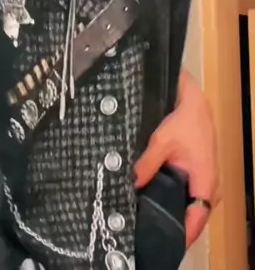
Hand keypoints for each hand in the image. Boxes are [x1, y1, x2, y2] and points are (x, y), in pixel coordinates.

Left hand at [134, 70, 219, 249]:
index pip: (195, 220)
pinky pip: (182, 193)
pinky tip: (147, 197)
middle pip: (189, 215)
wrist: (191, 99)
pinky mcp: (193, 174)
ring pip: (184, 203)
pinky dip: (167, 196)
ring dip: (166, 208)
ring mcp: (201, 181)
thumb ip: (147, 164)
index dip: (178, 233)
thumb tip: (131, 185)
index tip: (158, 240)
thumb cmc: (182, 120)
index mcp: (206, 183)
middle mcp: (207, 187)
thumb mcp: (162, 141)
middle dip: (168, 222)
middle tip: (142, 228)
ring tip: (141, 215)